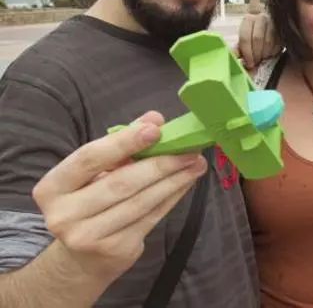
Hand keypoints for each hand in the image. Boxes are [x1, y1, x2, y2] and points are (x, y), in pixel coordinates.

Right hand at [32, 111, 207, 281]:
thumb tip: (154, 119)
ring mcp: (89, 236)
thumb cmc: (89, 202)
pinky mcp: (115, 250)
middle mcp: (65, 214)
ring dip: (174, 180)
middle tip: (190, 149)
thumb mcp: (95, 173)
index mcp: (53, 187)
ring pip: (141, 201)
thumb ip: (121, 143)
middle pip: (121, 182)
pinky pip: (151, 217)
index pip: (89, 158)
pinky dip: (172, 197)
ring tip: (196, 164)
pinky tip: (186, 182)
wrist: (80, 258)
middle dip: (160, 163)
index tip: (155, 129)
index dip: (123, 142)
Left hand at [235, 12, 280, 68]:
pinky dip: (274, 52)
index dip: (247, 53)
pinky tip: (271, 54)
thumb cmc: (255, 35)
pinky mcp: (283, 28)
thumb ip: (239, 48)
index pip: (245, 37)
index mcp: (248, 19)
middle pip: (257, 39)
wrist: (270, 28)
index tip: (249, 63)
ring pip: (269, 42)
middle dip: (256, 54)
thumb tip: (232, 56)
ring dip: (265, 54)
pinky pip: (279, 43)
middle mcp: (261, 17)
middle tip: (256, 62)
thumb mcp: (245, 40)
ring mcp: (274, 21)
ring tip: (263, 58)